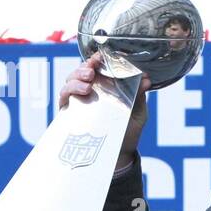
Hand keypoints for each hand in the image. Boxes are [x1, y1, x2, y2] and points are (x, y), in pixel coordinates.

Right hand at [58, 52, 151, 168]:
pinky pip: (64, 97)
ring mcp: (79, 101)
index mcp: (107, 87)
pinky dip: (70, 91)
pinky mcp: (69, 113)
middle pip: (82, 71)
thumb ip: (139, 97)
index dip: (98, 59)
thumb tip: (146, 80)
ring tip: (88, 81)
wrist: (118, 155)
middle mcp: (91, 92)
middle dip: (85, 66)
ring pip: (71, 81)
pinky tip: (82, 92)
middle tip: (92, 69)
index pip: (100, 68)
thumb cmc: (128, 132)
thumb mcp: (138, 113)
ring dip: (77, 77)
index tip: (101, 55)